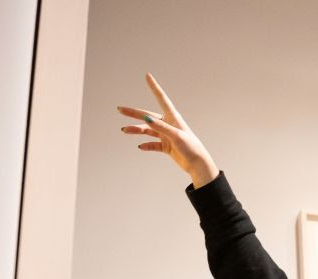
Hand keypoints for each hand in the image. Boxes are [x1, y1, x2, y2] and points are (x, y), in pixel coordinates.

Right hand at [119, 73, 219, 187]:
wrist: (197, 165)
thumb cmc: (191, 147)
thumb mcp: (175, 136)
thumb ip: (160, 127)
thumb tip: (146, 118)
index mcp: (173, 117)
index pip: (161, 98)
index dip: (154, 87)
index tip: (147, 75)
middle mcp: (168, 124)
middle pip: (148, 116)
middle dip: (134, 113)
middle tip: (120, 109)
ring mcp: (166, 135)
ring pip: (148, 130)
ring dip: (136, 130)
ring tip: (124, 130)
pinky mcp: (166, 146)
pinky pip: (153, 144)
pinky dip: (146, 145)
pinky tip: (141, 146)